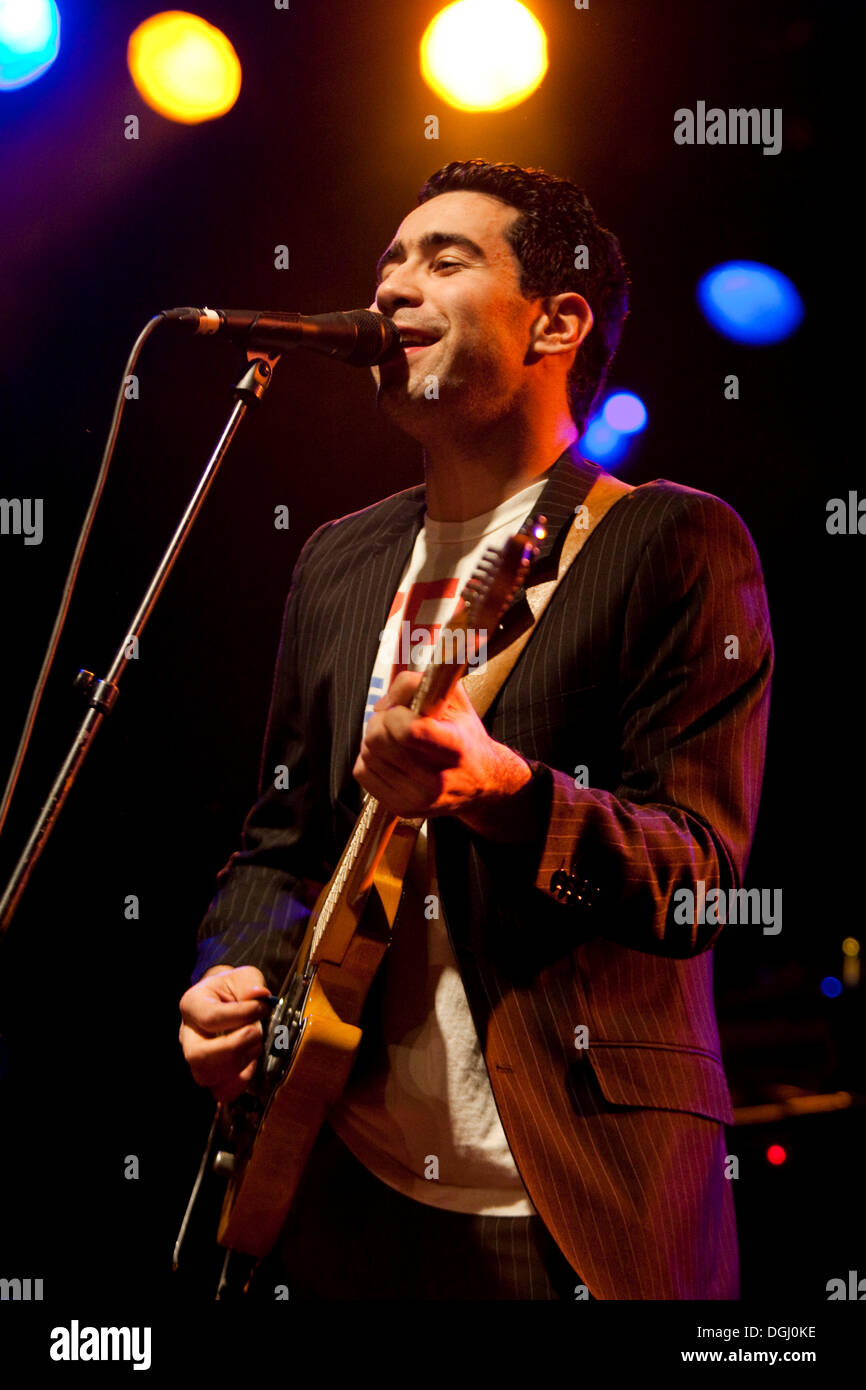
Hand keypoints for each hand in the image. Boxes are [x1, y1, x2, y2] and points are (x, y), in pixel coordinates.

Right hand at [178, 965, 270, 1102]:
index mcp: (192, 1005)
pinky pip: (220, 1092)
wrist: (227, 1000)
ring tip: (255, 1044)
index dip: (240, 1015)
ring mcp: (197, 1058)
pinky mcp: (211, 1074)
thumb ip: (250, 983)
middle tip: (256, 1032)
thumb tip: (258, 996)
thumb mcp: (243, 976)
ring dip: (239, 1063)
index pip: (210, 1018)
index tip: (261, 1007)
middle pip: (197, 1056)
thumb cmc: (233, 989)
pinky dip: (240, 1082)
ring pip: (206, 1076)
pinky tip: (251, 1063)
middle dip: (234, 1047)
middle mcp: (188, 1034)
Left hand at [352, 670, 532, 837]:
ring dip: (375, 739)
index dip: (396, 713)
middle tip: (395, 720)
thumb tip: (381, 706)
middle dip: (381, 721)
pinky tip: (390, 756)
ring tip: (396, 739)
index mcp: (455, 748)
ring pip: (367, 754)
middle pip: (379, 740)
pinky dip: (370, 759)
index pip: (409, 731)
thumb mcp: (454, 699)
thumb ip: (415, 684)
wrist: (482, 782)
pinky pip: (362, 772)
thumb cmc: (465, 735)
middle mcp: (437, 779)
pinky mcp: (402, 808)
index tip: (403, 710)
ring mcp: (418, 798)